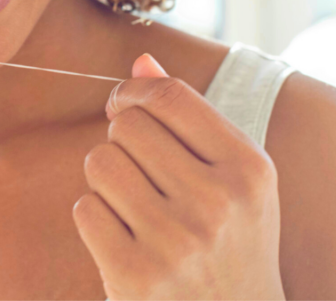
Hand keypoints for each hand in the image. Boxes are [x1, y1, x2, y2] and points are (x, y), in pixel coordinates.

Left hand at [72, 54, 285, 299]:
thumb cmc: (232, 244)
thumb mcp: (235, 181)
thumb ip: (190, 117)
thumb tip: (141, 60)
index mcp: (250, 169)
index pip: (169, 96)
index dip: (133, 92)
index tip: (124, 106)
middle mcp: (218, 202)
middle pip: (126, 125)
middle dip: (122, 142)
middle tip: (142, 174)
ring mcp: (176, 241)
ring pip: (99, 162)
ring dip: (106, 180)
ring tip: (135, 206)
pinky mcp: (135, 274)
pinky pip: (85, 209)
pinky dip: (97, 220)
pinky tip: (126, 240)